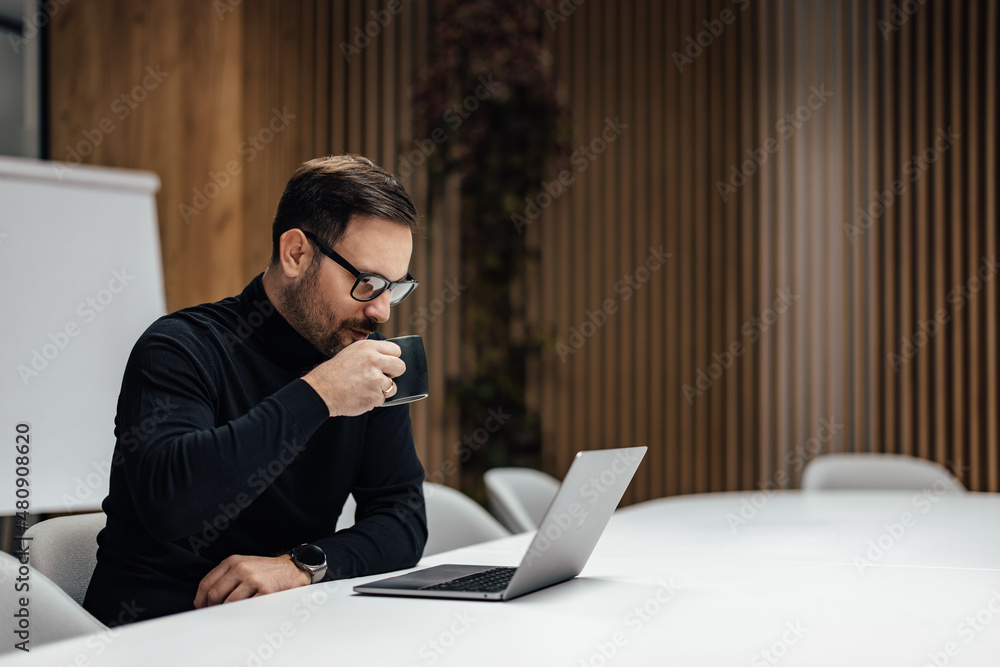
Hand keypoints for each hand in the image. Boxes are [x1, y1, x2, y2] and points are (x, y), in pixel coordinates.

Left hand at [193, 554, 310, 608]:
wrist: (293, 568)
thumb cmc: (265, 570)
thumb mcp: (243, 565)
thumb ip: (225, 577)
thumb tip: (203, 600)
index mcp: (233, 561)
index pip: (206, 583)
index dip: (200, 599)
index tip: (201, 608)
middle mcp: (241, 569)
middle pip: (214, 595)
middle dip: (211, 608)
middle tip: (214, 615)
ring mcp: (253, 580)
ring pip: (228, 604)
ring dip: (227, 613)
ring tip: (230, 616)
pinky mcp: (265, 591)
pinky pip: (246, 608)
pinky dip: (242, 614)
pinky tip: (244, 614)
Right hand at [302, 339, 404, 416]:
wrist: (320, 391)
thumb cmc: (334, 373)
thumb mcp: (352, 353)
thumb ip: (371, 353)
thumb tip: (390, 358)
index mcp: (368, 348)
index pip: (396, 350)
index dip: (392, 359)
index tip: (386, 364)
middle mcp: (374, 360)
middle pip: (400, 366)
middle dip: (393, 373)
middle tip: (380, 377)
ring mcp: (376, 379)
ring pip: (393, 386)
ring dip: (382, 389)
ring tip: (364, 387)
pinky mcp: (375, 395)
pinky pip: (383, 399)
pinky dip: (374, 400)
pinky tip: (361, 395)